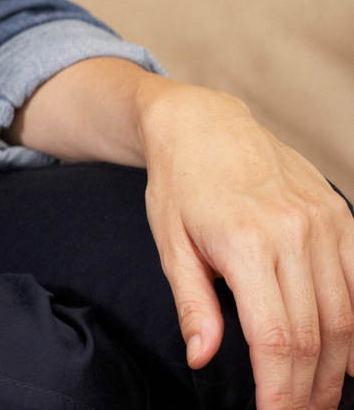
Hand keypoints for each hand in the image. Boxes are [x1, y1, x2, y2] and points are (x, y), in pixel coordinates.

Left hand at [17, 59, 353, 409]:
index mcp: (245, 243)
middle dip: (310, 389)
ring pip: (347, 315)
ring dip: (339, 367)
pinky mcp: (341, 215)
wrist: (204, 123)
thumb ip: (192, 304)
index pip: (276, 338)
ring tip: (322, 399)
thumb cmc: (179, 184)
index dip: (281, 389)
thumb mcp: (170, 242)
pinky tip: (353, 360)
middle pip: (317, 335)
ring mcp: (324, 222)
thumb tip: (201, 357)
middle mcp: (293, 232)